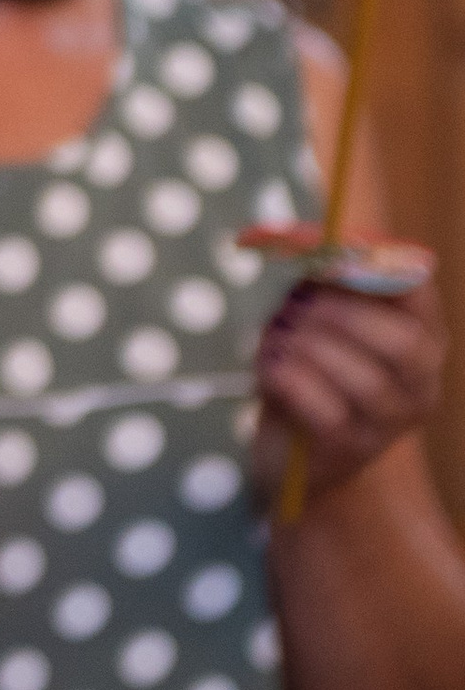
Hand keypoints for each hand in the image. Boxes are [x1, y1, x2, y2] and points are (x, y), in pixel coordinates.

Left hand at [253, 265, 445, 509]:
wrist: (290, 456)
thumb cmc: (305, 370)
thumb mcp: (310, 316)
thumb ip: (311, 275)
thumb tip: (282, 233)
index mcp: (421, 334)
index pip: (416, 284)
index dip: (370, 260)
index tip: (323, 250)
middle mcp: (420, 382)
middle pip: (402, 342)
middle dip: (341, 315)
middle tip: (295, 306)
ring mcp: (390, 422)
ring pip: (366, 380)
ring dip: (311, 349)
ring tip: (278, 338)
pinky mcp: (351, 449)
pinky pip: (328, 411)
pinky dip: (292, 381)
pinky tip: (269, 369)